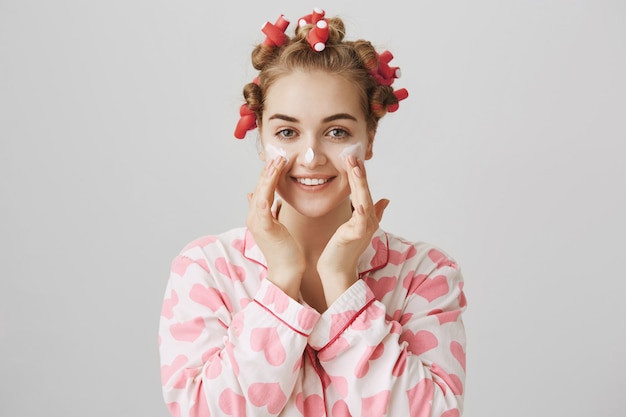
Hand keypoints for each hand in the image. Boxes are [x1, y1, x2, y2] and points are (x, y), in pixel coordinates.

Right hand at [246, 157, 304, 298]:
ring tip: (278, 160)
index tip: (277, 160)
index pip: (261, 190)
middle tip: (278, 153)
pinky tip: (274, 177)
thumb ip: (268, 211)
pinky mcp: (265, 226)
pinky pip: (264, 203)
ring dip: (269, 174)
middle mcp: (254, 217)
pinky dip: (268, 188)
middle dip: (268, 170)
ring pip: (261, 191)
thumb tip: (255, 196)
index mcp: (258, 217)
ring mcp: (257, 221)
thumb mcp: (276, 227)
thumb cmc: (286, 252)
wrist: (286, 272)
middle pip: (259, 187)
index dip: (268, 174)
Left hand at [317, 154, 388, 304]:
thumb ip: (372, 214)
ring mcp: (364, 228)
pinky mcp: (356, 236)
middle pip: (366, 192)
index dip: (361, 175)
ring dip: (360, 183)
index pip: (364, 191)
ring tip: (355, 167)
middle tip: (353, 155)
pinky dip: (361, 209)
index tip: (354, 158)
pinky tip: (358, 199)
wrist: (336, 272)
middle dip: (360, 173)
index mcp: (367, 217)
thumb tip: (386, 199)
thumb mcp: (356, 228)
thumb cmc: (342, 251)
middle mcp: (369, 221)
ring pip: (364, 201)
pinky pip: (360, 220)